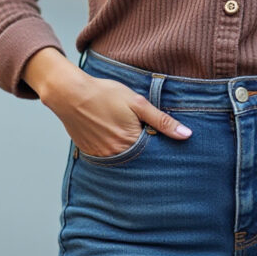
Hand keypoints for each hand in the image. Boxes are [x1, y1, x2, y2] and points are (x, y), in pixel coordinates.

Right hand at [24, 48, 192, 156]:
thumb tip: (186, 135)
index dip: (160, 151)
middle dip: (145, 155)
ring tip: (124, 137)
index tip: (164, 146)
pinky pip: (107, 158)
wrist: (70, 94)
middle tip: (144, 142)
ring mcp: (101, 156)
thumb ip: (162, 121)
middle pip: (138, 161)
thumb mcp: (137, 103)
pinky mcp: (89, 153)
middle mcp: (116, 154)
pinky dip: (112, 151)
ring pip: (122, 161)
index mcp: (131, 143)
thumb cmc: (105, 94)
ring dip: (128, 154)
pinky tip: (111, 137)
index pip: (154, 156)